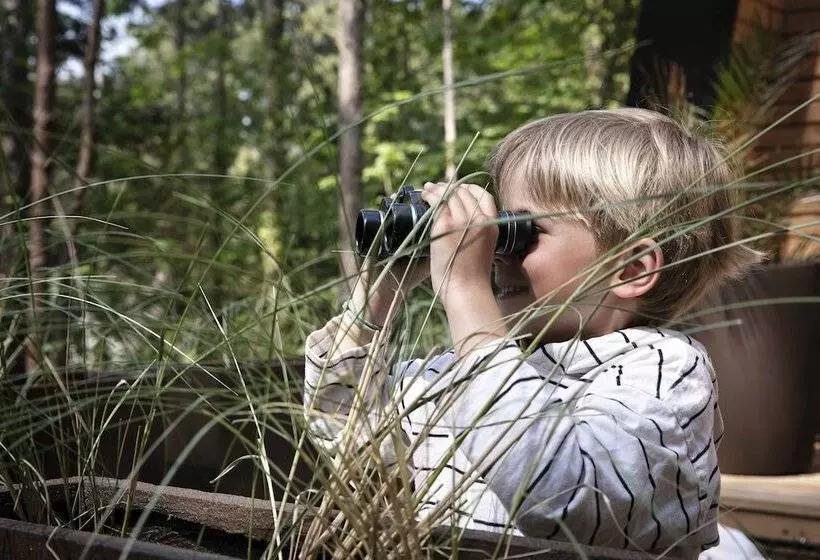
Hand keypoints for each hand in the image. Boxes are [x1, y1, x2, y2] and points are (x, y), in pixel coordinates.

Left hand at [420, 182, 497, 305]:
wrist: (467, 290)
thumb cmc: (472, 278)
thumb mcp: (484, 250)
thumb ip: (477, 234)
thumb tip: (463, 228)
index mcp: (492, 225)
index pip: (483, 195)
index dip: (469, 188)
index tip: (459, 189)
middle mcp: (480, 219)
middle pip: (465, 192)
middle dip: (451, 187)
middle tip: (438, 188)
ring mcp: (463, 220)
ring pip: (451, 194)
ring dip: (438, 188)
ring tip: (428, 189)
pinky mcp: (445, 225)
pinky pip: (437, 202)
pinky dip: (430, 195)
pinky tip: (424, 194)